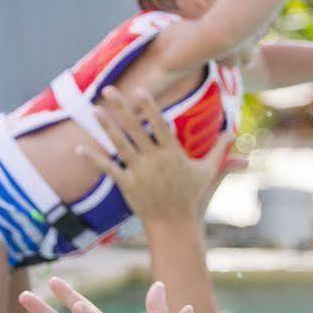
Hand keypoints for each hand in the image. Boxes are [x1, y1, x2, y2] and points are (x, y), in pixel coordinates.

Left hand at [83, 88, 239, 219]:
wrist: (174, 223)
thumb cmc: (192, 196)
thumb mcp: (208, 171)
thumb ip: (219, 150)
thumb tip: (232, 133)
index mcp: (172, 153)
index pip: (160, 125)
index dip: (150, 107)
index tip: (139, 90)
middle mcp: (154, 160)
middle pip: (136, 129)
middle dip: (121, 108)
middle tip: (108, 88)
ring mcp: (140, 172)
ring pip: (120, 145)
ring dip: (106, 127)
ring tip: (94, 110)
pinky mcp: (127, 185)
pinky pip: (109, 168)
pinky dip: (94, 159)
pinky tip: (80, 148)